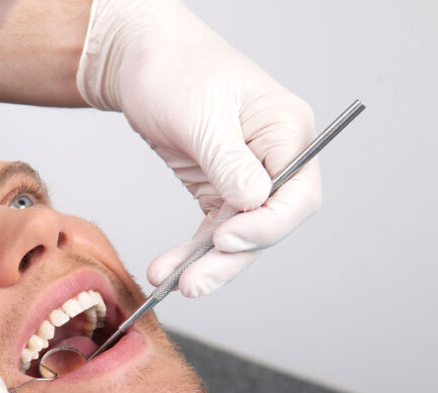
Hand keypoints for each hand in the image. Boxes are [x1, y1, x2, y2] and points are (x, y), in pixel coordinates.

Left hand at [78, 0, 322, 296]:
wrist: (141, 63)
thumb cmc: (176, 70)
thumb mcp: (200, 113)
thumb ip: (227, 159)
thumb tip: (253, 200)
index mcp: (288, 130)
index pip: (296, 193)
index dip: (266, 224)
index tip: (226, 238)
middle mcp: (276, 159)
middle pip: (269, 224)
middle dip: (231, 258)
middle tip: (193, 282)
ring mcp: (248, 178)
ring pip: (239, 237)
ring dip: (206, 265)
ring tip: (170, 284)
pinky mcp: (219, 191)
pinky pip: (211, 233)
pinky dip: (189, 254)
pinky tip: (166, 270)